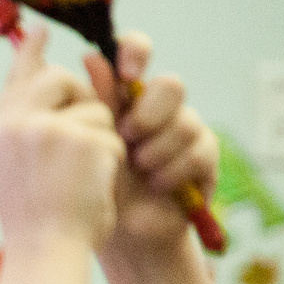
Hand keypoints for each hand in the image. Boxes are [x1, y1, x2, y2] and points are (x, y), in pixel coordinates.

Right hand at [0, 24, 121, 254]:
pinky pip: (111, 134)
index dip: (30, 52)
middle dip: (82, 97)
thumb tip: (52, 90)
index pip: (16, 78)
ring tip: (81, 177)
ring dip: (99, 139)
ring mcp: (46, 129)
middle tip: (86, 132)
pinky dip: (111, 160)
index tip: (40, 28)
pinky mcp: (80, 139)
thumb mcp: (15, 170)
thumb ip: (26, 130)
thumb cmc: (35, 222)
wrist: (44, 251)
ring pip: (93, 109)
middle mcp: (15, 123)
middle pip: (60, 80)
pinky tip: (93, 185)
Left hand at [86, 34, 215, 264]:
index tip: (128, 70)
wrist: (114, 232)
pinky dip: (174, 169)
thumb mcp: (79, 143)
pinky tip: (156, 184)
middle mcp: (154, 108)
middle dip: (149, 112)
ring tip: (138, 170)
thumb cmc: (86, 184)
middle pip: (170, 84)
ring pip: (186, 118)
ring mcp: (182, 130)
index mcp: (119, 97)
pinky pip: (199, 148)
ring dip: (157, 148)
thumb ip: (87, 103)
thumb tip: (90, 57)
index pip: (135, 52)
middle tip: (127, 136)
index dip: (136, 50)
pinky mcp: (203, 156)